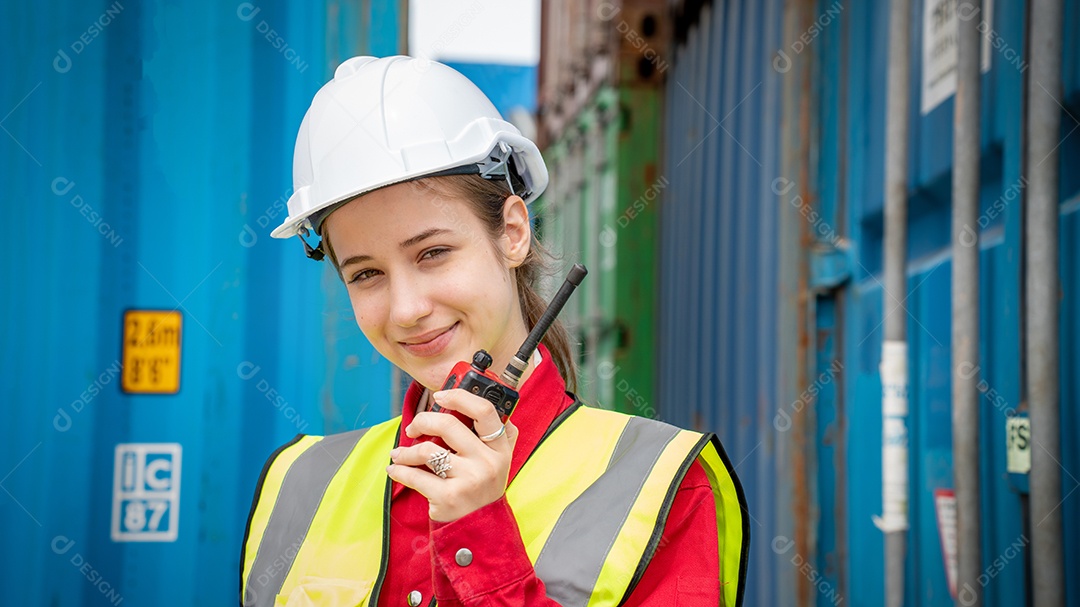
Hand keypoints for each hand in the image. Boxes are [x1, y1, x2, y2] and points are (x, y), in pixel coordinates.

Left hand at [386, 389, 518, 521]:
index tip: (440, 396)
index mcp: (500, 448)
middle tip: (412, 428)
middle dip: (422, 421)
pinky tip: (395, 469)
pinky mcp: (449, 497)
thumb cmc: (482, 491)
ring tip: (399, 455)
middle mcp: (488, 462)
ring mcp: (469, 480)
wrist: (481, 532)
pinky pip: (415, 476)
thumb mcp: (498, 462)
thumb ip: (493, 435)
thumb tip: (471, 402)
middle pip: (448, 425)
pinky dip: (399, 470)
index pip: (484, 411)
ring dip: (405, 451)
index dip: (459, 397)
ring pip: (427, 451)